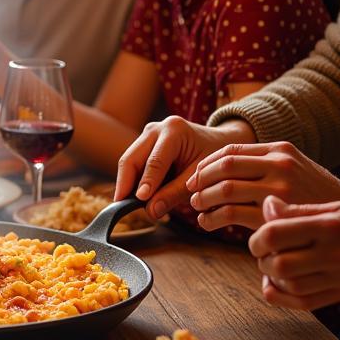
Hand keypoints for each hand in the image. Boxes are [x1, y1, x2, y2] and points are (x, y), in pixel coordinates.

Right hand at [113, 117, 252, 219]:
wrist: (219, 144)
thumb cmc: (214, 160)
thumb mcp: (200, 177)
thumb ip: (175, 193)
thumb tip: (151, 211)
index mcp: (174, 130)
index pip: (155, 161)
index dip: (146, 182)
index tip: (139, 200)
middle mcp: (156, 129)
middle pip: (132, 158)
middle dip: (125, 182)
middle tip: (121, 205)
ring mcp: (147, 135)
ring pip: (128, 161)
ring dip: (127, 183)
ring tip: (127, 205)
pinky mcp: (144, 144)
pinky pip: (133, 164)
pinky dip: (133, 181)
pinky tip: (134, 198)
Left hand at [187, 142, 339, 231]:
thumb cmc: (311, 193)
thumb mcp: (292, 167)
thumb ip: (262, 163)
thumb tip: (215, 168)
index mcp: (279, 150)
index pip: (230, 150)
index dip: (206, 163)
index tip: (194, 175)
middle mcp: (278, 165)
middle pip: (224, 168)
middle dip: (200, 180)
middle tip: (190, 192)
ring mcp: (278, 189)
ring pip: (225, 190)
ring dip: (204, 200)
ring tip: (197, 208)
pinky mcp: (274, 214)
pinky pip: (232, 213)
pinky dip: (213, 218)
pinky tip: (208, 222)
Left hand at [250, 195, 339, 309]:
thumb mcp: (337, 208)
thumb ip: (299, 209)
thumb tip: (266, 204)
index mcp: (329, 226)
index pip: (276, 233)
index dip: (257, 238)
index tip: (256, 238)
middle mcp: (335, 253)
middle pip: (280, 264)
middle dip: (262, 260)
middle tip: (262, 253)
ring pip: (291, 285)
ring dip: (272, 278)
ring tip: (271, 267)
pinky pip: (306, 302)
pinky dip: (283, 298)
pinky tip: (276, 286)